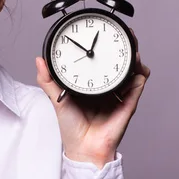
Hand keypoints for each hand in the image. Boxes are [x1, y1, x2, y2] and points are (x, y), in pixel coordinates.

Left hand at [36, 29, 150, 168]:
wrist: (82, 148)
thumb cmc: (70, 125)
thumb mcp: (56, 98)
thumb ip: (47, 79)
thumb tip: (39, 59)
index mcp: (91, 83)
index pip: (100, 60)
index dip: (104, 46)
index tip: (103, 30)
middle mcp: (107, 86)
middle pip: (120, 61)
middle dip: (125, 45)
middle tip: (123, 32)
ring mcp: (119, 94)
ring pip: (133, 69)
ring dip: (134, 56)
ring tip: (132, 47)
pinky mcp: (129, 103)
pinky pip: (137, 84)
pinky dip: (139, 74)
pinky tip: (136, 67)